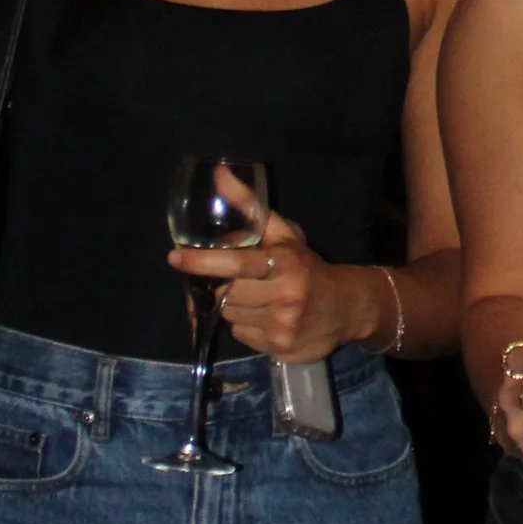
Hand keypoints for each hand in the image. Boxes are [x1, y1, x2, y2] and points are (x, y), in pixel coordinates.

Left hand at [171, 205, 352, 362]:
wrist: (347, 308)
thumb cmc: (308, 267)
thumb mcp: (284, 235)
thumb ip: (250, 207)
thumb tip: (220, 174)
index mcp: (284, 263)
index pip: (236, 263)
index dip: (203, 261)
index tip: (175, 257)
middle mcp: (285, 295)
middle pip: (227, 294)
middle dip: (224, 287)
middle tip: (239, 282)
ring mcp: (282, 325)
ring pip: (231, 316)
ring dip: (234, 306)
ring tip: (257, 299)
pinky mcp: (279, 349)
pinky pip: (242, 335)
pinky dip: (246, 325)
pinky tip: (265, 317)